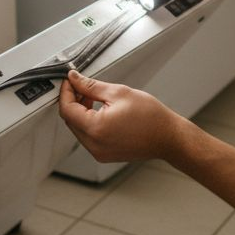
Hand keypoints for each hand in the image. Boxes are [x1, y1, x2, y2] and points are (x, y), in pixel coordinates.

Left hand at [58, 70, 185, 162]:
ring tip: (92, 97)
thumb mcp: (118, 92)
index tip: (69, 81)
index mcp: (95, 128)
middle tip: (81, 86)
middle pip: (70, 120)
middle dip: (72, 101)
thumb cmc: (150, 116)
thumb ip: (91, 86)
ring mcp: (98, 152)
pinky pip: (88, 137)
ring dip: (80, 112)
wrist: (168, 137)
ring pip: (78, 129)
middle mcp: (94, 145)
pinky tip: (99, 111)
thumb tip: (74, 79)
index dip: (65, 92)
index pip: (67, 109)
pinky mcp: (104, 155)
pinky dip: (88, 123)